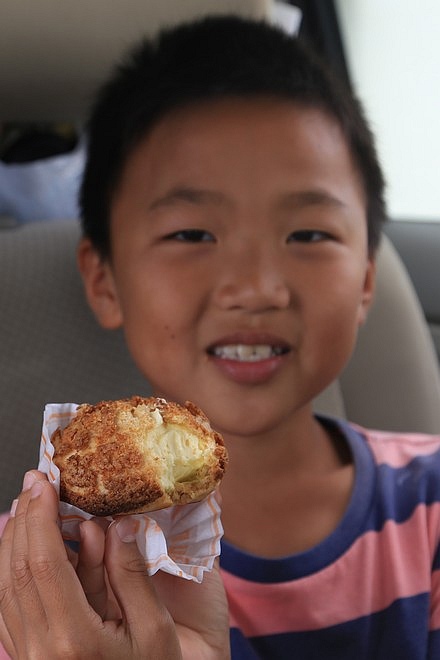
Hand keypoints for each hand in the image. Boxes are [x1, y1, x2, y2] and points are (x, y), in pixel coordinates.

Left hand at [0, 471, 229, 658]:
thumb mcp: (156, 630)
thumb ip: (133, 575)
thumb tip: (117, 524)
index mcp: (73, 640)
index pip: (45, 564)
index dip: (41, 517)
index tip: (45, 484)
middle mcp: (40, 649)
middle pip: (18, 570)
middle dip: (24, 518)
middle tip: (33, 483)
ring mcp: (28, 656)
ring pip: (5, 587)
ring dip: (13, 541)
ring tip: (26, 507)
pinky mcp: (26, 658)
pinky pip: (6, 606)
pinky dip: (11, 569)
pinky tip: (21, 549)